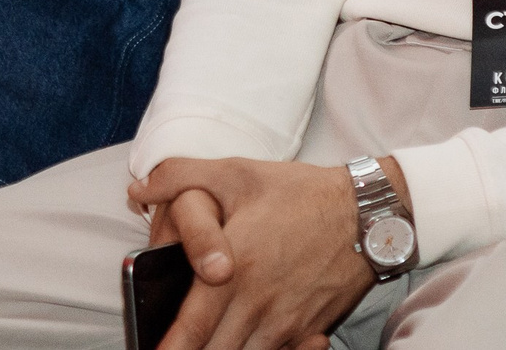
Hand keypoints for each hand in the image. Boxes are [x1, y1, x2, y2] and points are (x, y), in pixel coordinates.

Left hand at [127, 157, 380, 349]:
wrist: (369, 214)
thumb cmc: (299, 193)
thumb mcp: (237, 172)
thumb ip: (180, 177)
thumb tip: (137, 189)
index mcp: (235, 269)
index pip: (192, 326)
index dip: (170, 346)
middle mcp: (259, 304)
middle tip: (173, 346)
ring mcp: (287, 324)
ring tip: (207, 343)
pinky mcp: (309, 332)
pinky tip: (245, 342)